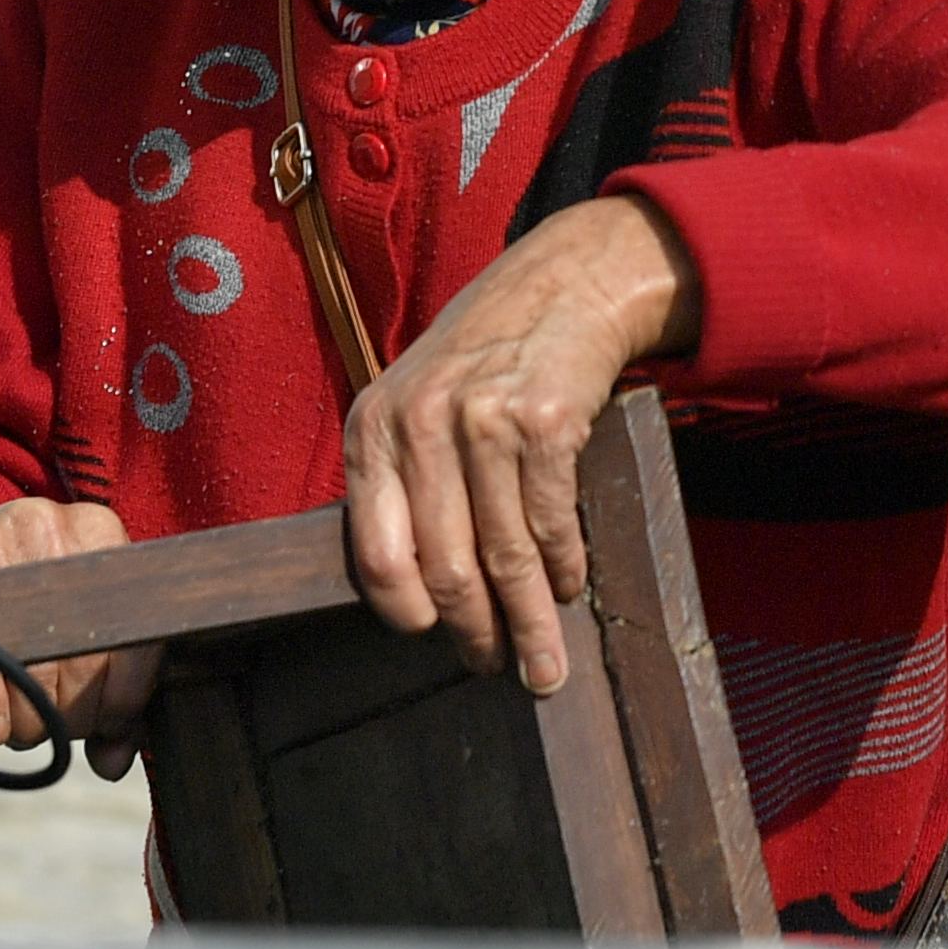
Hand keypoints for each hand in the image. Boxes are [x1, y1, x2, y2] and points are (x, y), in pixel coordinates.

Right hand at [0, 495, 156, 770]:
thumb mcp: (57, 617)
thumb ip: (101, 686)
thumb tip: (114, 763)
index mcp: (99, 536)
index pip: (138, 636)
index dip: (123, 701)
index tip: (106, 730)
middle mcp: (55, 530)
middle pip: (85, 663)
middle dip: (67, 718)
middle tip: (41, 726)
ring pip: (33, 672)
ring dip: (23, 724)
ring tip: (8, 720)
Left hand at [340, 192, 698, 693]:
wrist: (568, 279)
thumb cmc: (490, 354)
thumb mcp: (420, 400)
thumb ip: (406, 480)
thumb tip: (421, 592)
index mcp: (374, 428)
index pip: (377, 555)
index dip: (409, 613)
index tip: (436, 641)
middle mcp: (420, 424)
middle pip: (446, 567)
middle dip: (478, 634)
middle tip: (498, 669)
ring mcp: (483, 420)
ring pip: (505, 556)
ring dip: (531, 621)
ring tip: (544, 663)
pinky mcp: (544, 420)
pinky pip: (551, 522)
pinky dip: (565, 566)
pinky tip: (573, 585)